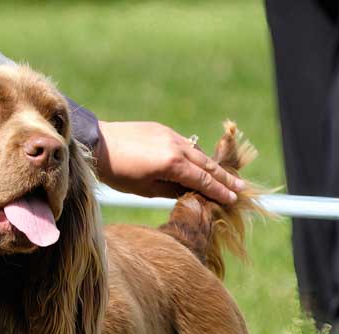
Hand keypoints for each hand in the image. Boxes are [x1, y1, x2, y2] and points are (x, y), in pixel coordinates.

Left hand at [93, 121, 245, 204]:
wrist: (97, 143)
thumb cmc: (117, 173)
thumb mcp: (145, 188)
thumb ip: (171, 189)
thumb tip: (190, 191)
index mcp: (172, 164)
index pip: (202, 180)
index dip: (218, 191)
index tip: (233, 199)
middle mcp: (176, 147)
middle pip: (206, 164)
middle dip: (224, 177)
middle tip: (241, 188)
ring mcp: (170, 135)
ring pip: (197, 152)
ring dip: (211, 165)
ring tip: (224, 177)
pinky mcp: (162, 129)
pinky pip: (185, 144)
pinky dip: (195, 154)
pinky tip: (198, 163)